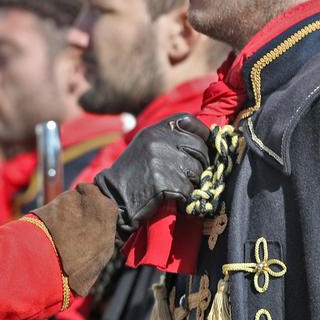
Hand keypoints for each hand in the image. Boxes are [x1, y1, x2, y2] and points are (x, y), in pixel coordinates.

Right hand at [93, 114, 210, 239]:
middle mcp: (157, 142)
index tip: (206, 144)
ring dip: (192, 183)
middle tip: (190, 175)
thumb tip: (202, 140)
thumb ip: (167, 139)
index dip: (202, 132)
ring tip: (176, 187)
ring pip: (197, 171)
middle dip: (200, 164)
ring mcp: (161, 162)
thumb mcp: (145, 147)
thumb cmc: (132, 175)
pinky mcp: (163, 182)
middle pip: (199, 148)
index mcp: (153, 131)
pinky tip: (172, 198)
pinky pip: (189, 190)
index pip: (187, 120)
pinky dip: (185, 198)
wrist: (113, 198)